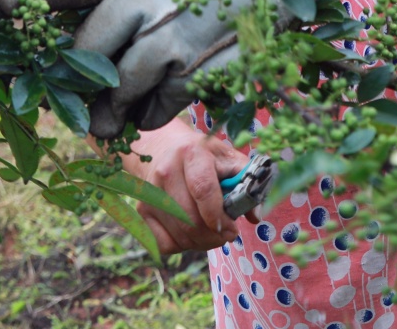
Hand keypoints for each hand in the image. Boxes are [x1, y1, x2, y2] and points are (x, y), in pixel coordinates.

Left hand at [51, 0, 347, 137]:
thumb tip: (40, 11)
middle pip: (88, 51)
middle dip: (70, 81)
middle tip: (60, 97)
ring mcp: (178, 36)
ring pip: (121, 88)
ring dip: (107, 110)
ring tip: (100, 120)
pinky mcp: (206, 67)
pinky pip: (161, 106)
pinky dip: (149, 114)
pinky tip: (146, 110)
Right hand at [123, 119, 251, 253]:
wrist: (164, 149)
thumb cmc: (204, 156)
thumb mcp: (228, 159)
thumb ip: (246, 183)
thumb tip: (255, 215)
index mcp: (192, 154)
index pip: (204, 190)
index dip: (219, 216)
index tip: (232, 229)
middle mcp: (166, 172)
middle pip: (191, 219)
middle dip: (215, 236)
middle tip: (228, 235)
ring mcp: (151, 194)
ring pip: (180, 235)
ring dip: (202, 243)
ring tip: (213, 233)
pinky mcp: (142, 211)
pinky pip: (164, 244)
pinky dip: (183, 246)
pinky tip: (192, 234)